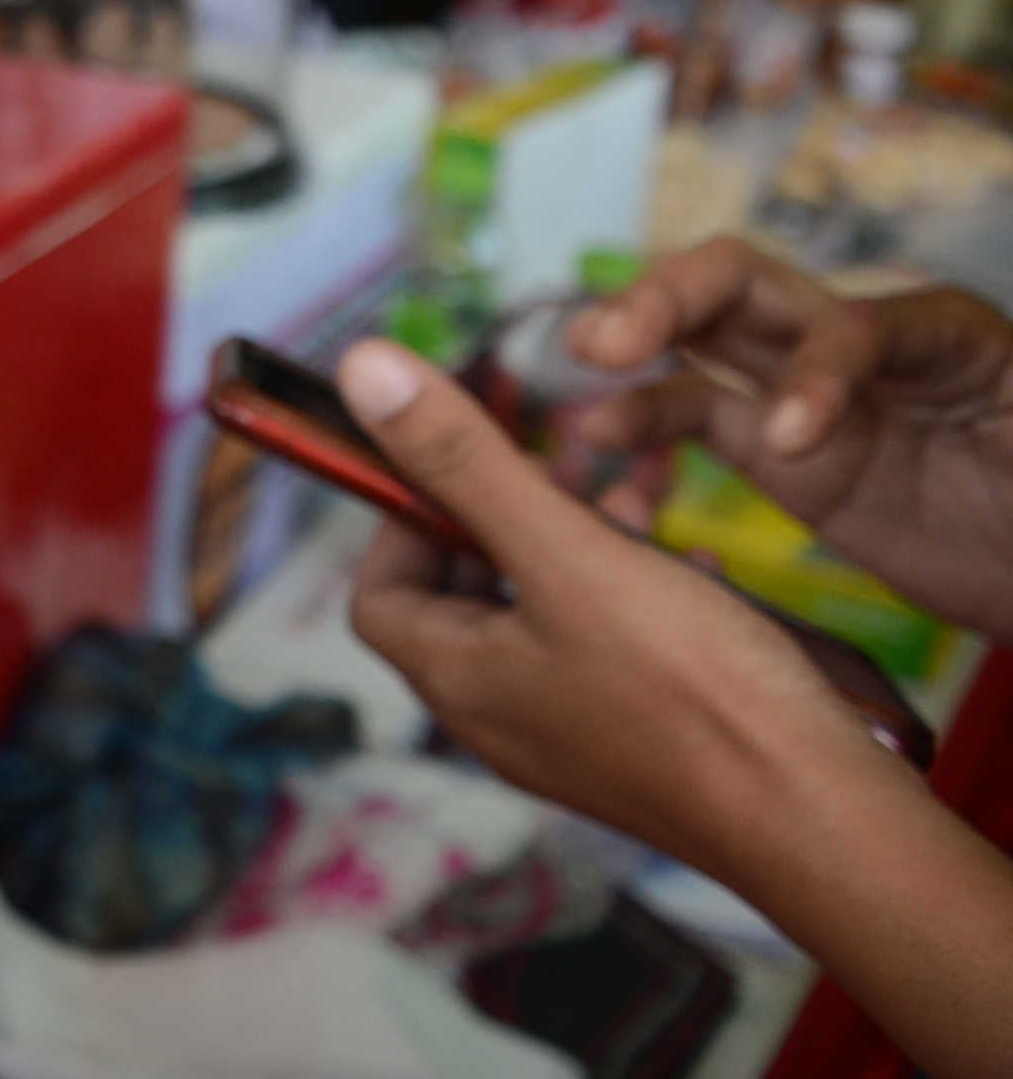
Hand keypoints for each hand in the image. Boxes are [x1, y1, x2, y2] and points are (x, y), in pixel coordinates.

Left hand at [339, 340, 889, 884]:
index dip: (405, 519)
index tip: (463, 465)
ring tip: (634, 500)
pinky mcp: (649, 750)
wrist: (824, 820)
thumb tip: (365, 371)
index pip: (379, 594)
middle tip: (560, 467)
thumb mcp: (569, 554)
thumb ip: (466, 461)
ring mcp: (577, 745)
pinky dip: (639, 594)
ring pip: (549, 617)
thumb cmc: (696, 694)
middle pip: (466, 599)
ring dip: (580, 548)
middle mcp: (502, 723)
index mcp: (460, 683)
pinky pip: (617, 653)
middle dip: (505, 518)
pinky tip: (696, 566)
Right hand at [568, 240, 1012, 641]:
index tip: (794, 443)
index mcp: (930, 324)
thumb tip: (859, 406)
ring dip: (635, 336)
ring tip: (585, 360)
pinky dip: (642, 417)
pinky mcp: (772, 452)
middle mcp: (849, 340)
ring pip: (698, 334)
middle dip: (669, 297)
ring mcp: (801, 393)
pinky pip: (694, 416)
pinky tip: (600, 435)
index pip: (849, 322)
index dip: (816, 372)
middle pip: (740, 283)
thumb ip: (989, 396)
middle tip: (608, 339)